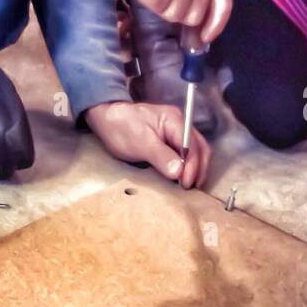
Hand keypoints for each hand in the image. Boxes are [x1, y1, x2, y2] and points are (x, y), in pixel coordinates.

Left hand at [84, 100, 211, 188]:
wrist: (107, 118)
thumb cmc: (121, 127)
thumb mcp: (140, 142)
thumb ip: (161, 156)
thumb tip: (179, 172)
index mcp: (174, 120)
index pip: (192, 145)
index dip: (192, 166)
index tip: (186, 184)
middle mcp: (180, 123)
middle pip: (200, 147)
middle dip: (198, 168)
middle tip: (190, 188)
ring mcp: (176, 131)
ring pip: (196, 151)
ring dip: (196, 168)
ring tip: (190, 185)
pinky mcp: (170, 139)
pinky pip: (186, 153)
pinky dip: (189, 165)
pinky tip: (183, 177)